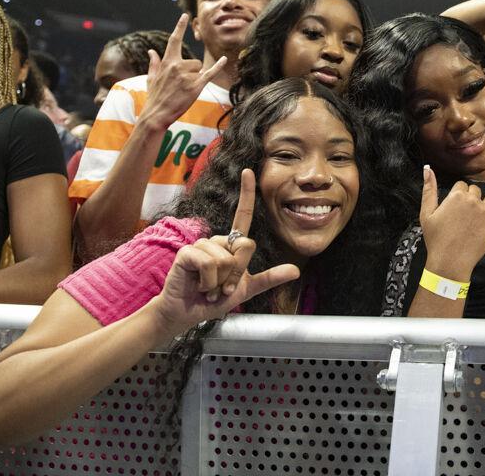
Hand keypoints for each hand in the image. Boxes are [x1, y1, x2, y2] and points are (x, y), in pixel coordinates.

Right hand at [141, 14, 227, 131]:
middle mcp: (177, 66)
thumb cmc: (155, 97)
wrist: (156, 114)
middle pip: (194, 61)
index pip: (174, 40)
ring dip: (196, 78)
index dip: (180, 27)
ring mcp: (186, 76)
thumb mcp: (151, 78)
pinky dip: (218, 66)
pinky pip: (210, 73)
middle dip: (192, 72)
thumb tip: (151, 51)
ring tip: (185, 90)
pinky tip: (225, 59)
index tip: (185, 15)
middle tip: (181, 86)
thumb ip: (154, 63)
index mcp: (167, 62)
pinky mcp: (195, 86)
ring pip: (200, 69)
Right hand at [152, 169, 299, 336]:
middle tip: (222, 288)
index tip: (248, 171)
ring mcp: (201, 245)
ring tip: (208, 288)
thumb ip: (270, 278)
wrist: (188, 313)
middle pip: (245, 247)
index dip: (246, 193)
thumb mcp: (247, 289)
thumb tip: (296, 270)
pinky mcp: (187, 253)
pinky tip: (199, 286)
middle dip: (237, 274)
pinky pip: (210, 265)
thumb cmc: (214, 299)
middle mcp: (217, 240)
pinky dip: (208, 282)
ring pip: (227, 259)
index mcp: (231, 244)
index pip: (242, 215)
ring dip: (220, 282)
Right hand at [419, 167, 484, 282]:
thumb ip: (429, 189)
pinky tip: (479, 228)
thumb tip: (427, 168)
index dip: (456, 196)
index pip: (461, 185)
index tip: (452, 209)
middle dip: (469, 199)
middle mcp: (473, 200)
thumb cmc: (436, 238)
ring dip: (482, 206)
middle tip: (461, 217)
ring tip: (472, 221)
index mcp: (457, 195)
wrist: (450, 262)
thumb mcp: (427, 213)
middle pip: (475, 190)